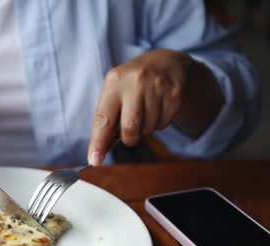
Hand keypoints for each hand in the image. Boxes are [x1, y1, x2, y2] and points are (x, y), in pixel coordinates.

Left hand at [87, 49, 222, 164]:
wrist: (167, 62)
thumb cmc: (133, 83)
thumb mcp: (115, 91)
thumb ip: (107, 118)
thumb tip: (99, 150)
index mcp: (114, 81)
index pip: (103, 118)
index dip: (98, 142)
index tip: (94, 160)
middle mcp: (135, 82)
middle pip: (130, 128)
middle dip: (129, 138)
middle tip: (130, 132)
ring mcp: (157, 87)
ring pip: (148, 129)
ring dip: (145, 128)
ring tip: (146, 110)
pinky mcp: (175, 94)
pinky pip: (163, 124)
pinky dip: (159, 122)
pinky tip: (158, 107)